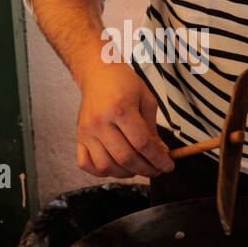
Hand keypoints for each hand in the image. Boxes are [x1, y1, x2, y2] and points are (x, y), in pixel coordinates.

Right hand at [77, 63, 174, 177]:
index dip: (158, 159)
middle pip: (125, 158)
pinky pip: (86, 165)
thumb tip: (160, 154)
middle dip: (146, 169)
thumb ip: (153, 130)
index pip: (142, 143)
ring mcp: (87, 132)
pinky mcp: (79, 137)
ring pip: (106, 166)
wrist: (98, 73)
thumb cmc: (124, 84)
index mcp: (120, 109)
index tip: (168, 166)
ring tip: (138, 167)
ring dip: (126, 173)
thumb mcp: (146, 100)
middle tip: (157, 169)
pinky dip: (102, 171)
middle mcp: (100, 122)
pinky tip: (116, 166)